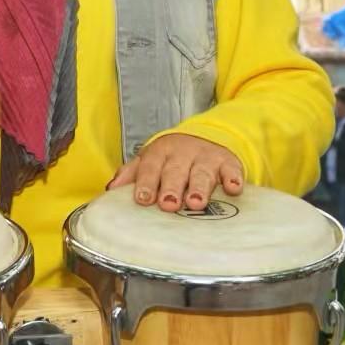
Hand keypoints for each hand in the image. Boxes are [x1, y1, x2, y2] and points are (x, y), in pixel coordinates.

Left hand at [106, 133, 243, 211]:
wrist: (205, 139)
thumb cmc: (171, 160)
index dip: (146, 183)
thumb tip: (110, 190)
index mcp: (159, 152)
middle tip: (168, 204)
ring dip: (199, 187)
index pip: (150, 167)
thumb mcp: (150, 161)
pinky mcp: (228, 163)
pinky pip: (232, 170)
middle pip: (175, 171)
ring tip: (196, 203)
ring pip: (202, 172)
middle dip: (171, 187)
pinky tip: (233, 189)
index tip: (143, 199)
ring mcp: (206, 157)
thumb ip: (131, 174)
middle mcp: (182, 152)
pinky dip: (233, 179)